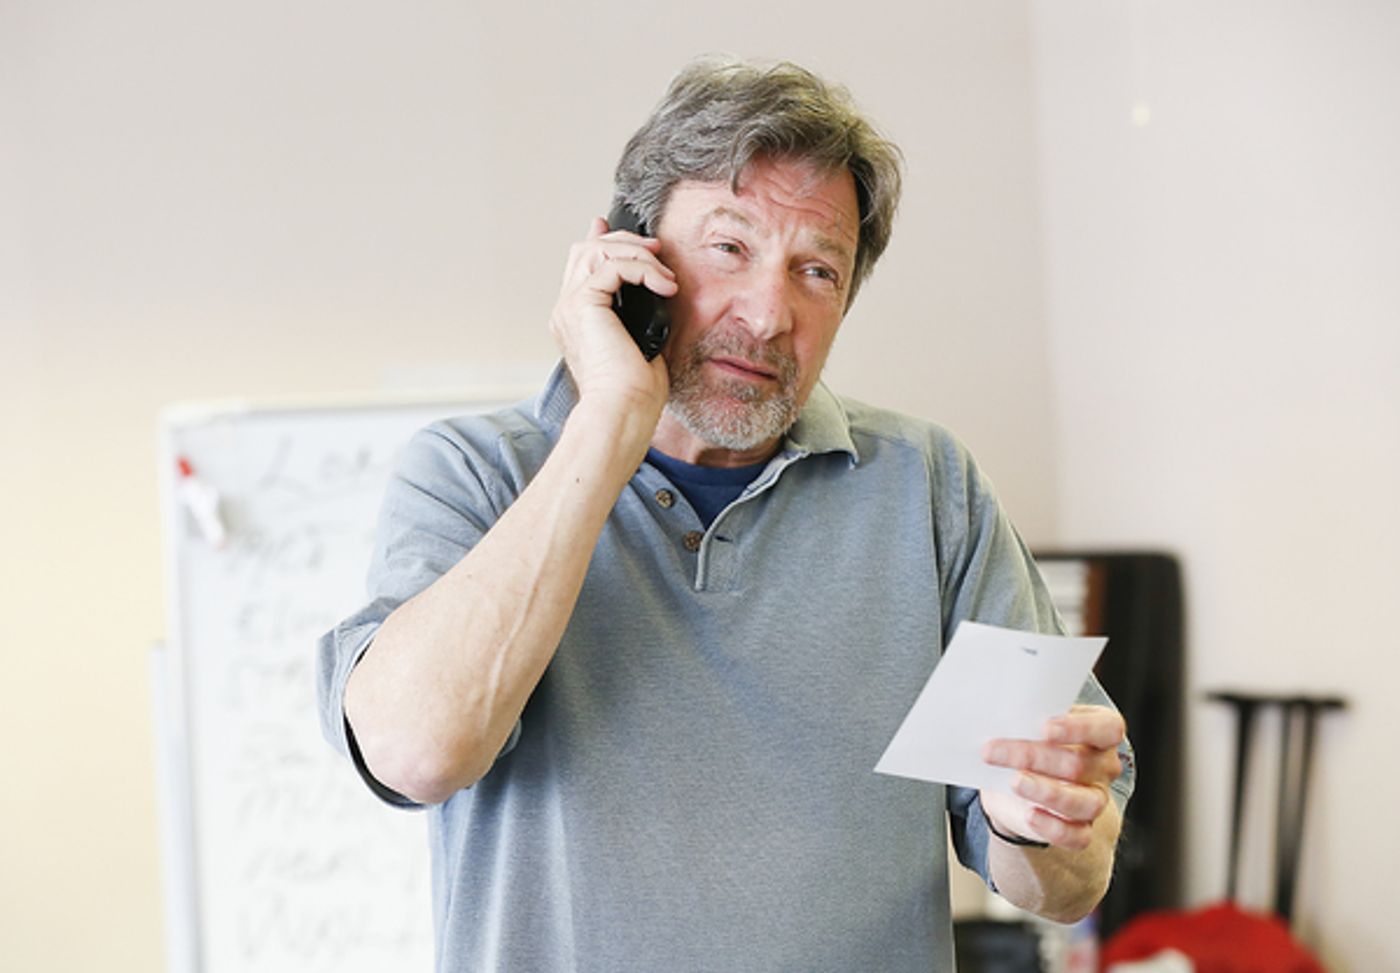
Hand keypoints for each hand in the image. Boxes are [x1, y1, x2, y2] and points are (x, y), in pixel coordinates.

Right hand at [548, 216, 677, 419]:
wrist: (622, 411)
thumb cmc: (634, 393)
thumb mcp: (643, 342)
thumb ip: (642, 311)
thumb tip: (658, 290)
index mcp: (576, 320)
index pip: (582, 265)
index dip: (602, 240)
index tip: (630, 234)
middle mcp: (566, 310)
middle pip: (586, 249)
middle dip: (625, 242)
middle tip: (658, 252)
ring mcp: (570, 306)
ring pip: (596, 250)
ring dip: (637, 255)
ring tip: (664, 276)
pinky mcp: (583, 305)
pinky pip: (613, 266)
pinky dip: (643, 270)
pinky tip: (664, 287)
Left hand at [979, 704, 1125, 851]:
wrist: (1010, 778)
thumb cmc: (1025, 739)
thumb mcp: (1026, 721)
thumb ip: (1026, 715)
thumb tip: (1000, 712)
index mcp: (1101, 730)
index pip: (1107, 728)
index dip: (1079, 728)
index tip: (1045, 728)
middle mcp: (1103, 765)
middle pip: (1079, 763)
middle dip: (1033, 756)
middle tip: (992, 750)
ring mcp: (1096, 799)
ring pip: (1085, 802)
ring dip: (1046, 792)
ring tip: (1014, 781)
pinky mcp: (1082, 828)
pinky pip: (1078, 836)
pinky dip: (1054, 827)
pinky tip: (1030, 815)